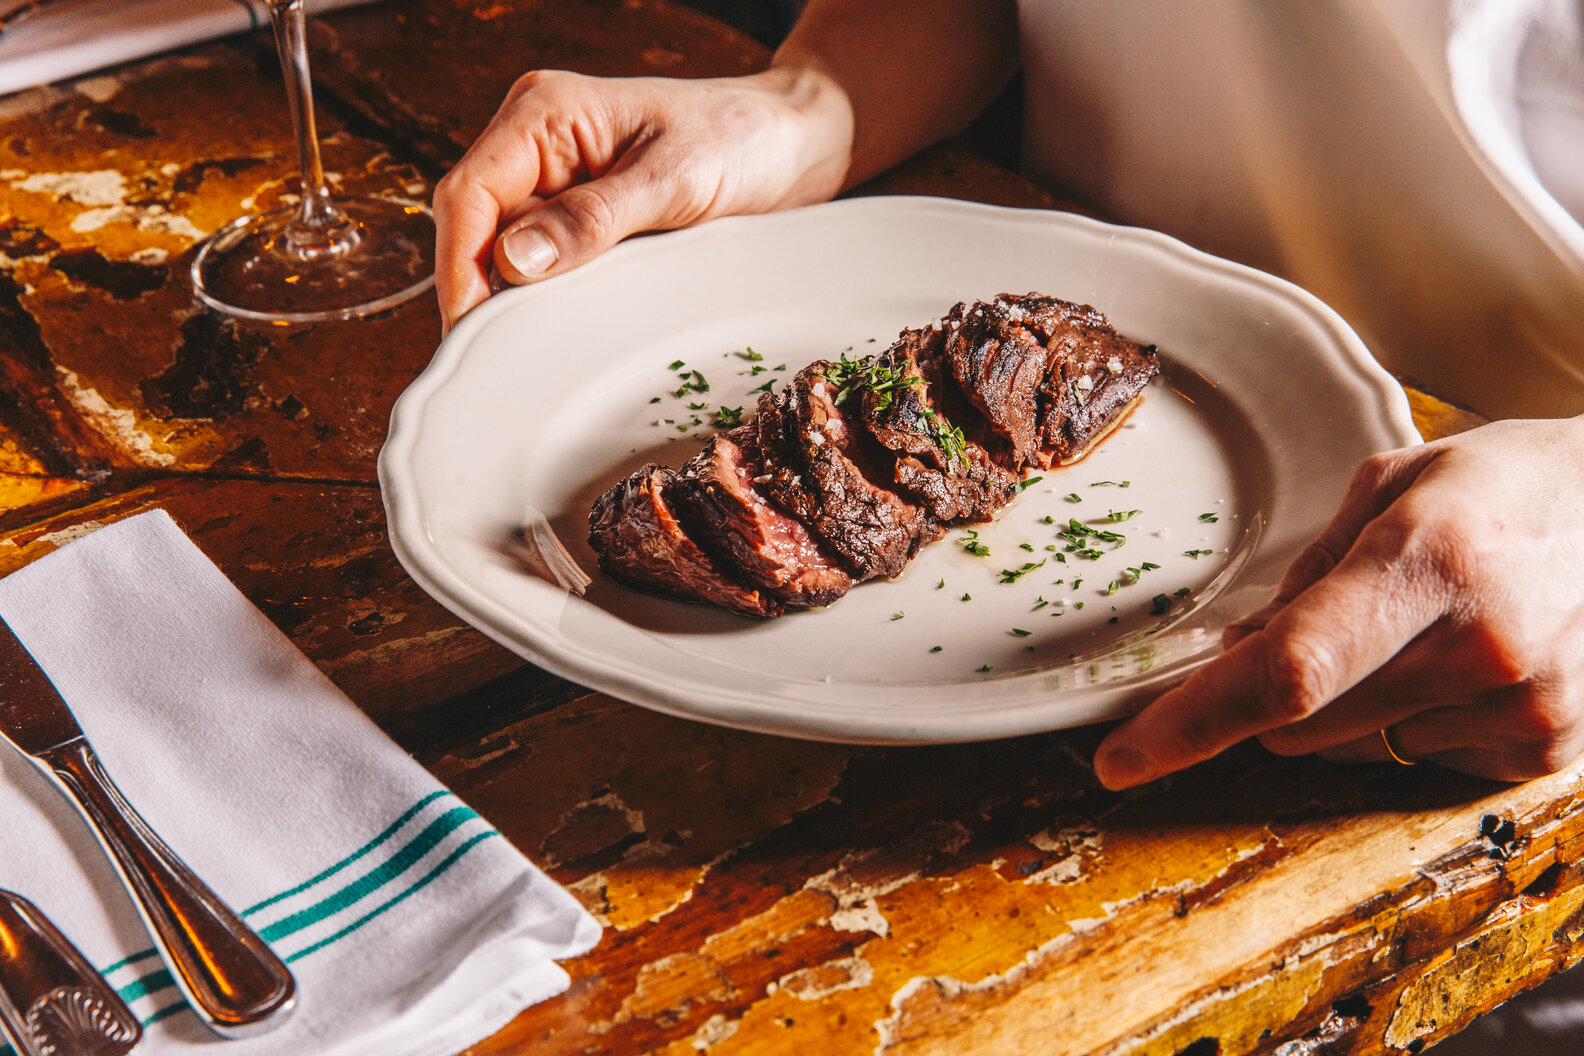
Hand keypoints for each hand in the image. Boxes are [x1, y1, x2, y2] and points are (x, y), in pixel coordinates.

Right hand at [432, 66, 852, 331]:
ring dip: (513, 301)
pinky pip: (544, 261)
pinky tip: (560, 332)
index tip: (472, 330)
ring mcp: (556, 180)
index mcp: (544, 114)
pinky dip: (547, 298)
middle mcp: (537, 143)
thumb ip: (593, 219)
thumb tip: (516, 261)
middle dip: (481, 293)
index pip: (469, 194)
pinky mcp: (579, 212)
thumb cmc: (744, 139)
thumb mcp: (675, 180)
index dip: (461, 267)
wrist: (795, 141)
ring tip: (526, 357)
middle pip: (474, 229)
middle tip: (496, 363)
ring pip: (503, 252)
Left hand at [1093, 416, 1583, 787]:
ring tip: (1416, 630)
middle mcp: (1480, 648)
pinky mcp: (1545, 753)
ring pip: (1347, 746)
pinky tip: (1461, 661)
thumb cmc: (1508, 487)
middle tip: (1311, 627)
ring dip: (1346, 704)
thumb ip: (1310, 569)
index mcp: (1430, 562)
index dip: (1192, 723)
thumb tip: (1238, 649)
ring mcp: (1522, 711)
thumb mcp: (1397, 484)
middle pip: (1298, 723)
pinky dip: (1410, 719)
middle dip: (1268, 693)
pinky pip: (1415, 760)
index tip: (1119, 760)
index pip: (1286, 669)